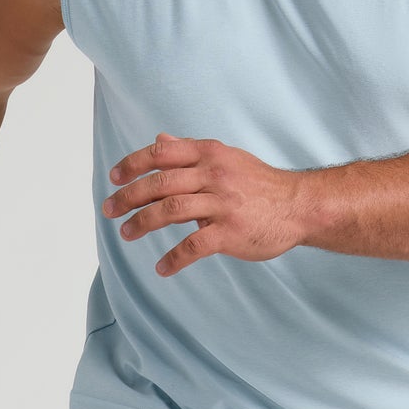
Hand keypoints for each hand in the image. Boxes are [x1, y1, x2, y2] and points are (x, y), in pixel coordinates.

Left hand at [102, 132, 309, 277]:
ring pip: (171, 210)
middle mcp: (214, 175)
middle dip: (129, 196)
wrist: (299, 206)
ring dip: (142, 223)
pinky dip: (174, 259)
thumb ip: (191, 152)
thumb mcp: (226, 158)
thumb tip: (159, 140)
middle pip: (160, 183)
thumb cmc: (259, 183)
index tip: (114, 178)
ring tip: (126, 233)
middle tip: (109, 210)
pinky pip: (194, 246)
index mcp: (210, 154)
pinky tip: (162, 268)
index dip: (133, 164)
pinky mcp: (231, 232)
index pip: (162, 154)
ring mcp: (222, 204)